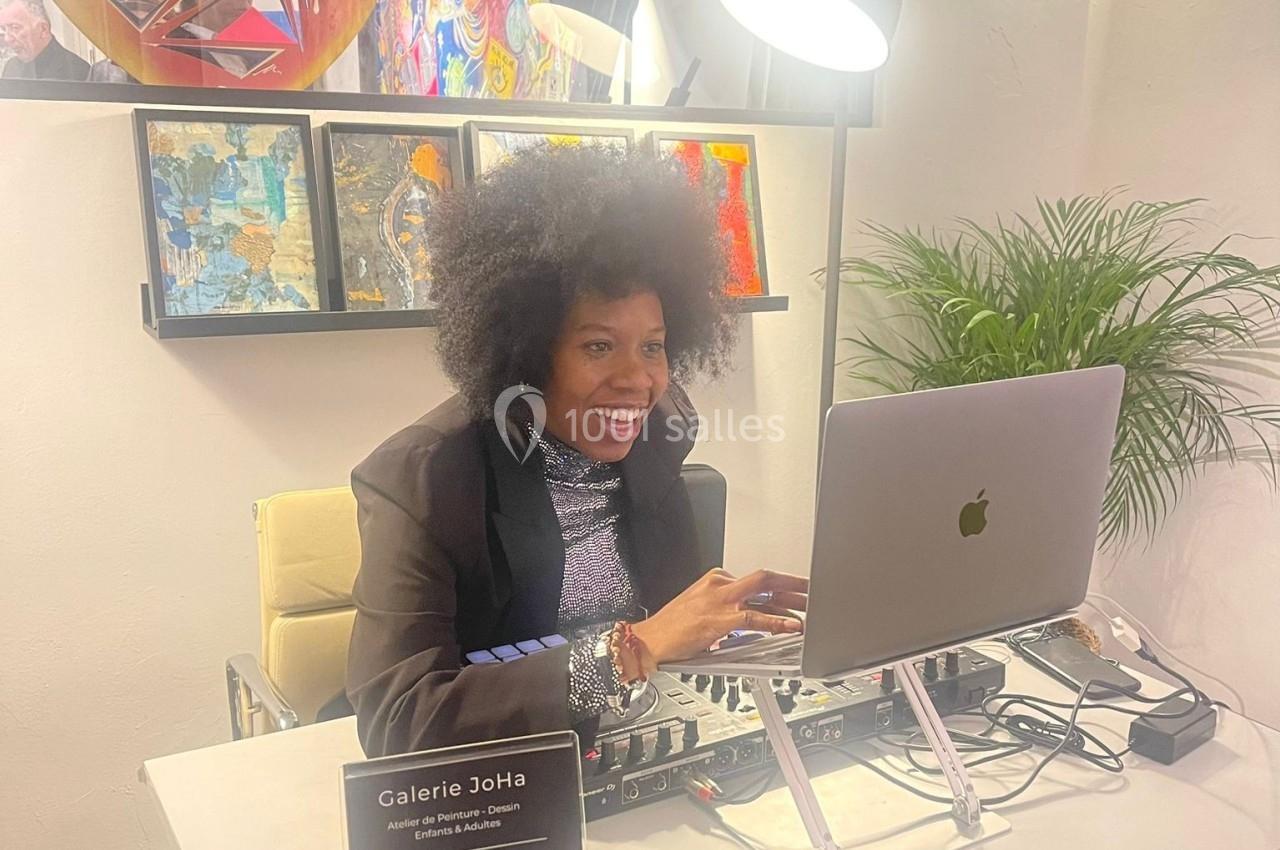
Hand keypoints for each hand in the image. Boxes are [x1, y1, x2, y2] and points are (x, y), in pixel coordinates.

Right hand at [631, 569, 807, 664]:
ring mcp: (720, 601)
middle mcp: (720, 585)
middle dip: (793, 584)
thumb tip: (754, 618)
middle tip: (814, 590)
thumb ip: (729, 610)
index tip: (796, 594)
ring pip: (765, 592)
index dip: (781, 589)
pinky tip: (792, 626)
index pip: (756, 581)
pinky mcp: (720, 619)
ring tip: (811, 608)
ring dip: (793, 600)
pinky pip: (755, 617)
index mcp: (716, 580)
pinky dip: (777, 621)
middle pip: (765, 578)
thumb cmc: (672, 629)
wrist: (649, 640)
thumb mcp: (703, 610)